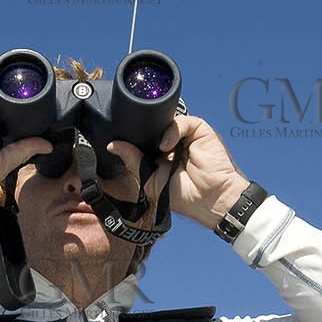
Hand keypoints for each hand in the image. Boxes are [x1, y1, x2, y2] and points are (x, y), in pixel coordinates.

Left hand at [107, 112, 250, 228]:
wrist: (208, 200)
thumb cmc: (183, 195)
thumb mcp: (149, 179)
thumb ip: (132, 161)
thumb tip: (113, 145)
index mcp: (159, 154)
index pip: (143, 138)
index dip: (132, 138)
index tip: (119, 140)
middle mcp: (171, 142)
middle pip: (152, 126)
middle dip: (142, 131)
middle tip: (132, 138)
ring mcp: (185, 135)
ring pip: (165, 121)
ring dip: (156, 133)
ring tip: (156, 150)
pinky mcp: (199, 130)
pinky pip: (181, 121)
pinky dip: (172, 130)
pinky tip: (166, 146)